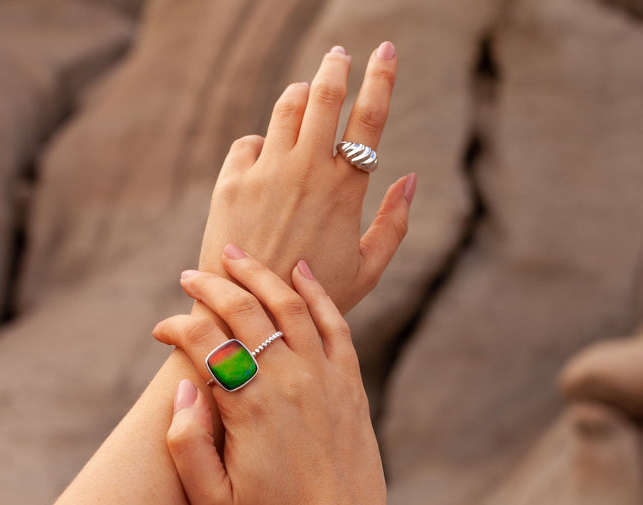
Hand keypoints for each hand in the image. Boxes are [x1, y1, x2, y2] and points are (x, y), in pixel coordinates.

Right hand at [153, 246, 396, 504]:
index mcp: (249, 407)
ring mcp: (324, 378)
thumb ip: (184, 444)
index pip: (204, 342)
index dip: (175, 327)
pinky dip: (316, 292)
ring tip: (235, 256)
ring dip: (259, 275)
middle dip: (211, 286)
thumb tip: (182, 387)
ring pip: (289, 305)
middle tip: (190, 276)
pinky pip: (334, 324)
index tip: (160, 330)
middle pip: (244, 311)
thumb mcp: (211, 501)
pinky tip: (299, 271)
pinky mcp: (349, 383)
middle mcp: (288, 381)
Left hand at [198, 42, 415, 314]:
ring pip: (286, 108)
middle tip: (338, 55)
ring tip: (306, 95)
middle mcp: (306, 171)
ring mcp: (266, 173)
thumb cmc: (314, 298)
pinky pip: (249, 142)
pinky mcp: (231, 182)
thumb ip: (394, 224)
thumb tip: (411, 178)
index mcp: (345, 189)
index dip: (380, 78)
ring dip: (299, 95)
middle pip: (324, 95)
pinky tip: (267, 156)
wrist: (250, 316)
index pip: (369, 117)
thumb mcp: (367, 270)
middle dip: (335, 67)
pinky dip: (262, 143)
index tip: (385, 51)